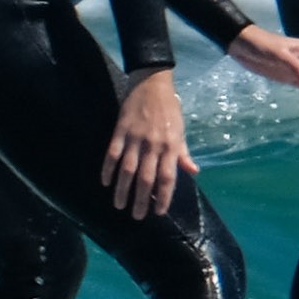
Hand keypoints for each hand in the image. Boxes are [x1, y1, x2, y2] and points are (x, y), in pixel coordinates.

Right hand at [103, 71, 193, 215]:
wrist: (153, 83)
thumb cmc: (169, 109)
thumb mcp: (180, 130)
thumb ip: (183, 153)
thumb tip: (193, 171)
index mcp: (171, 146)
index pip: (168, 177)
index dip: (164, 197)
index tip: (158, 212)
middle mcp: (154, 144)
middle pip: (147, 178)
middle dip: (141, 200)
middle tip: (137, 216)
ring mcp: (136, 137)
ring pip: (128, 169)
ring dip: (122, 189)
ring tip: (119, 205)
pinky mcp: (121, 129)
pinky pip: (112, 153)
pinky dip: (108, 168)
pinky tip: (105, 181)